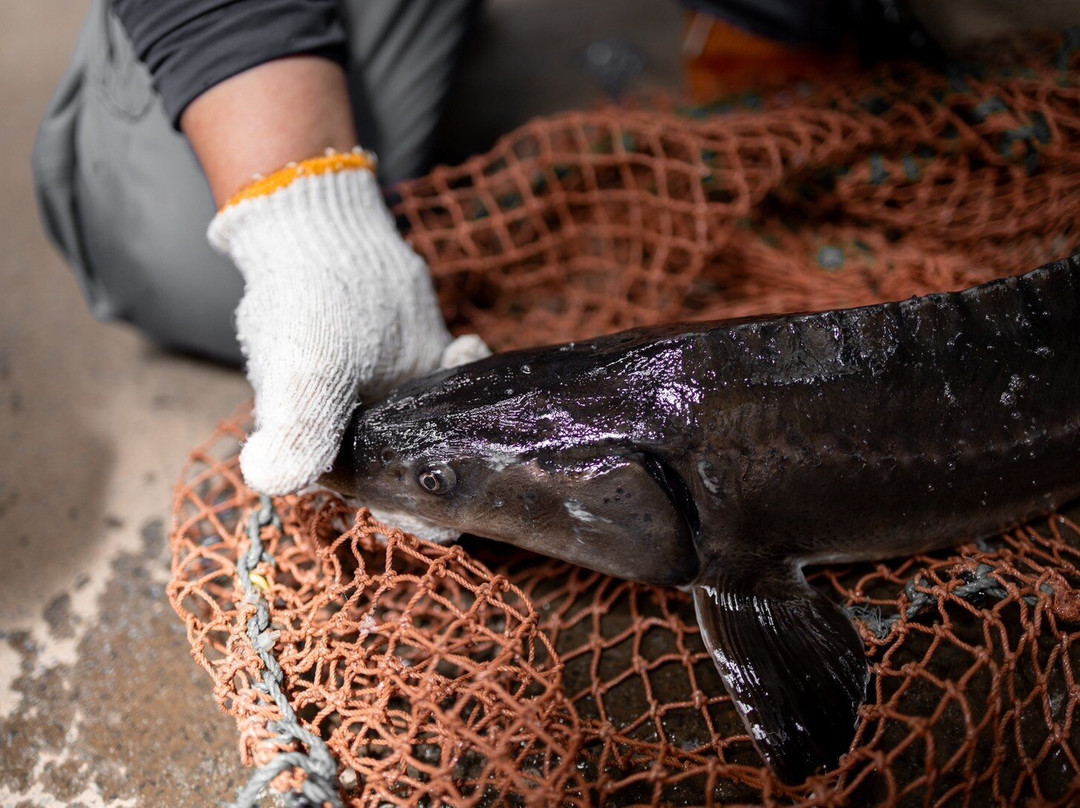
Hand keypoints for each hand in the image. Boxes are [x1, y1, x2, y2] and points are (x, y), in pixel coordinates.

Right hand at [208, 152, 483, 494]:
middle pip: (419, 475)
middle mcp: (365, 435)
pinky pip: (456, 388)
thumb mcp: (301, 367)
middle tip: (491, 465)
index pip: (377, 500)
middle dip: (456, 474)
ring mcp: (399, 403)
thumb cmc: (304, 305)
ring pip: (444, 435)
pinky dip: (469, 370)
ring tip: (488, 405)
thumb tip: (268, 481)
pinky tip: (470, 343)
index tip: (454, 519)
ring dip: (471, 428)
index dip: (413, 515)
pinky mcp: (425, 369)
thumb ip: (295, 423)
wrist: (328, 237)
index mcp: (329, 450)